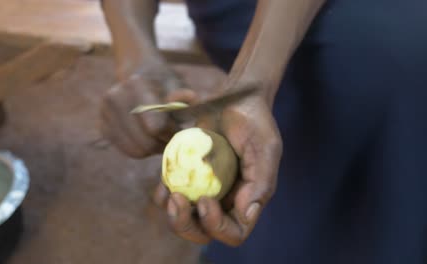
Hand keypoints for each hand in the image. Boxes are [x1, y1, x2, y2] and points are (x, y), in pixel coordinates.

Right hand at [100, 65, 196, 157]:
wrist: (139, 75)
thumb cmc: (163, 83)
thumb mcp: (177, 84)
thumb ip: (184, 95)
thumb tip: (191, 97)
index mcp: (136, 84)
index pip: (156, 126)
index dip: (172, 133)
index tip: (181, 129)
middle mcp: (115, 96)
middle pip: (147, 142)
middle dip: (164, 143)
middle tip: (173, 136)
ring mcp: (105, 112)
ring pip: (137, 150)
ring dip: (154, 148)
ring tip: (162, 136)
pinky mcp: (102, 126)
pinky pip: (127, 151)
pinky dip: (142, 149)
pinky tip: (149, 137)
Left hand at [153, 84, 282, 245]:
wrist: (236, 99)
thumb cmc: (255, 122)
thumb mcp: (265, 149)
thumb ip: (260, 182)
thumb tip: (246, 214)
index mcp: (246, 200)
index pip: (233, 232)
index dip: (217, 226)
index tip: (206, 200)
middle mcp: (225, 200)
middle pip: (203, 231)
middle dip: (186, 224)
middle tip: (176, 200)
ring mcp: (204, 189)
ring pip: (184, 218)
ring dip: (171, 213)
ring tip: (167, 193)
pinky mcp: (187, 175)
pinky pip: (170, 194)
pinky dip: (162, 194)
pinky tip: (161, 182)